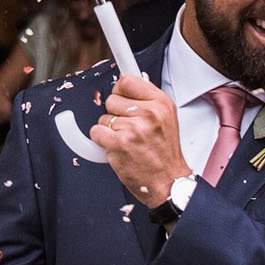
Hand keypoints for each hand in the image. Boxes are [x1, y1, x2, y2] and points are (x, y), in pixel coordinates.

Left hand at [92, 74, 190, 208]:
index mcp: (161, 103)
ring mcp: (134, 128)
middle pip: (112, 99)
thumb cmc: (164, 154)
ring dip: (111, 130)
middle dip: (116, 114)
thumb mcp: (166, 119)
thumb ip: (146, 101)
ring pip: (104, 118)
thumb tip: (123, 84)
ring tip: (129, 142)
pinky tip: (118, 148)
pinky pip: (96, 131)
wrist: (168, 183)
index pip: (127, 81)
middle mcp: (149, 113)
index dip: (120, 91)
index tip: (121, 97)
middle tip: (131, 129)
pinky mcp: (120, 143)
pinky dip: (102, 141)